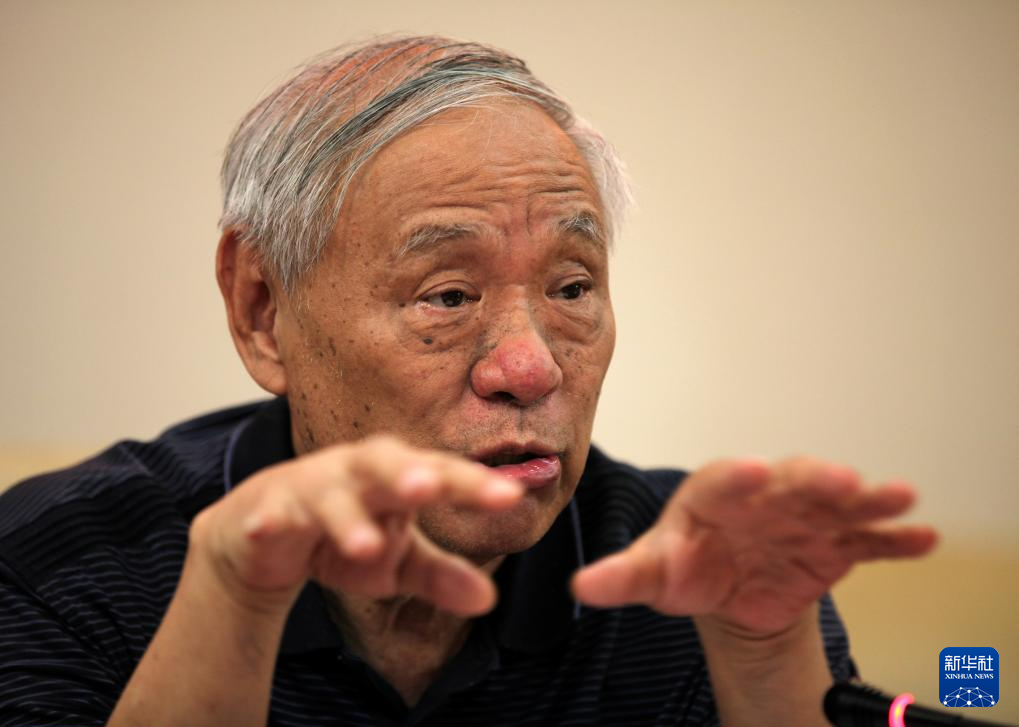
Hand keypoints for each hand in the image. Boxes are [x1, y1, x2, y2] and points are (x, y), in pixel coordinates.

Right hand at [189, 435, 522, 617]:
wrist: (265, 534)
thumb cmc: (347, 536)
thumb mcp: (397, 562)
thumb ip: (441, 576)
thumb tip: (490, 599)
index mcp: (398, 477)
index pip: (441, 475)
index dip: (473, 484)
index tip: (510, 497)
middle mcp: (357, 472)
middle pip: (385, 463)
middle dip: (406, 473)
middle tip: (429, 488)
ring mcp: (311, 487)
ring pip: (330, 494)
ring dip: (346, 517)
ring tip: (365, 547)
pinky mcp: (269, 509)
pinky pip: (270, 514)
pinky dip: (269, 521)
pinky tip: (268, 530)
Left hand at [571, 457, 937, 636]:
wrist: (727, 589)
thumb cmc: (686, 566)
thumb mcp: (654, 572)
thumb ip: (623, 577)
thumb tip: (582, 588)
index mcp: (714, 495)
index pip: (726, 480)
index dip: (741, 477)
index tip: (756, 472)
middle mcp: (764, 497)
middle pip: (792, 482)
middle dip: (814, 480)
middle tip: (837, 479)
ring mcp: (803, 518)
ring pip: (838, 503)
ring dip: (867, 499)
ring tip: (898, 496)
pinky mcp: (834, 545)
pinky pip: (867, 540)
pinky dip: (894, 538)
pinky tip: (923, 537)